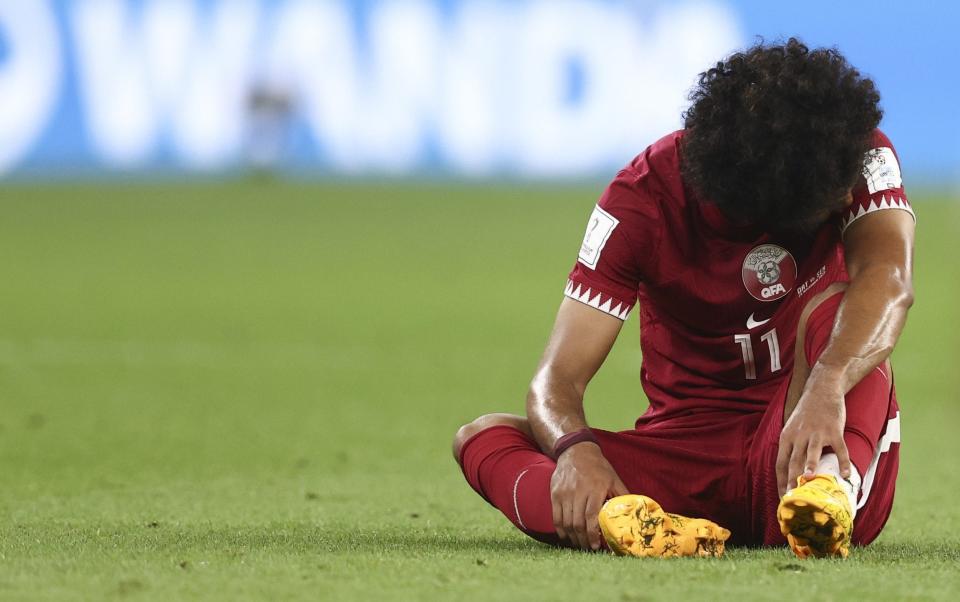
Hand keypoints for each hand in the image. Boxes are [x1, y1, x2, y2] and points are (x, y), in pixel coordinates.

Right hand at [550, 442, 628, 549]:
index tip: (596, 546)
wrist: (576, 450)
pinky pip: (556, 517)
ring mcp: (564, 493)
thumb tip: (634, 513)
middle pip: (578, 522)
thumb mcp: (614, 479)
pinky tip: (567, 536)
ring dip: (573, 537)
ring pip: (566, 522)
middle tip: (589, 549)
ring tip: (580, 544)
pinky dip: (561, 530)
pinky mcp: (555, 494)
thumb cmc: (598, 467)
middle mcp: (578, 491)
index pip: (591, 516)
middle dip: (583, 540)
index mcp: (595, 488)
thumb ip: (622, 496)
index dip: (593, 534)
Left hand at [776, 380, 851, 495]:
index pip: (780, 464)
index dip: (780, 482)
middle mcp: (798, 436)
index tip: (783, 498)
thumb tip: (791, 472)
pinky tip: (847, 474)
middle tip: (794, 498)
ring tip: (808, 481)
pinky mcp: (834, 430)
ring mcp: (816, 432)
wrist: (821, 390)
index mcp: (786, 437)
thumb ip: (791, 448)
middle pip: (793, 461)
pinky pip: (839, 448)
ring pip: (811, 452)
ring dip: (809, 467)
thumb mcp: (792, 429)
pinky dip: (843, 462)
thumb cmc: (807, 414)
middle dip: (792, 481)